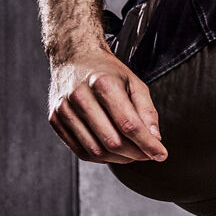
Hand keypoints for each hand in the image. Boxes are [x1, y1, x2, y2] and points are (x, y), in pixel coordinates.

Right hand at [47, 50, 166, 163]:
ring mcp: (64, 109)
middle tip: (147, 153)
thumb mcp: (135, 83)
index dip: (147, 144)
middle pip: (112, 141)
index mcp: (103, 84)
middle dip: (135, 154)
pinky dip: (101, 157)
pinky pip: (80, 151)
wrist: (74, 56)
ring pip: (96, 151)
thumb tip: (155, 139)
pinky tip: (113, 151)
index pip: (128, 125)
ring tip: (131, 152)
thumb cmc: (106, 71)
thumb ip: (147, 111)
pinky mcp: (55, 119)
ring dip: (119, 158)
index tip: (161, 154)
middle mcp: (80, 96)